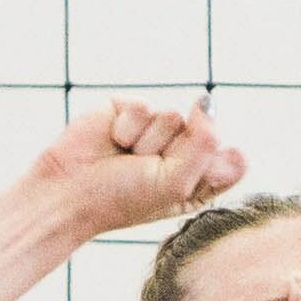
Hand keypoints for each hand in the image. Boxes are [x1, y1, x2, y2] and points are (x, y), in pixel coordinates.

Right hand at [24, 98, 244, 237]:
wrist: (69, 191)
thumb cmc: (122, 199)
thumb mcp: (177, 186)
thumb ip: (206, 145)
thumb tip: (206, 100)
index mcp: (200, 180)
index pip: (230, 160)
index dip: (206, 169)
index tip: (176, 187)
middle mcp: (182, 152)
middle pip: (204, 133)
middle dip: (171, 155)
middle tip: (143, 172)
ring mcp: (157, 129)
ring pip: (172, 117)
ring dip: (146, 143)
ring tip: (124, 157)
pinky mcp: (132, 110)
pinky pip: (145, 106)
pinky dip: (127, 128)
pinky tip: (113, 141)